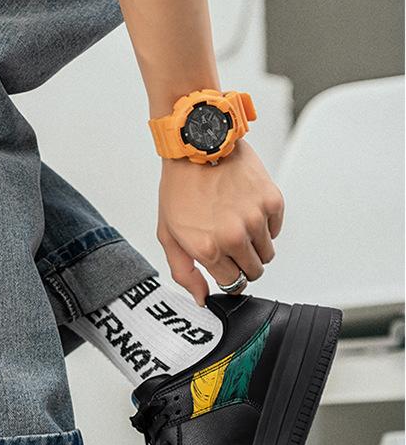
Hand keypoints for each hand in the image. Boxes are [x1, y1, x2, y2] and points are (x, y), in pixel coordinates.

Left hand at [157, 140, 283, 304]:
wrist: (196, 147)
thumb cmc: (179, 187)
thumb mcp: (169, 234)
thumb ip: (184, 272)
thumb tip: (202, 297)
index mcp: (208, 249)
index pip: (233, 283)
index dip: (230, 278)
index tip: (227, 270)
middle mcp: (234, 237)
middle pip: (254, 272)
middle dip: (243, 265)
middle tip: (231, 247)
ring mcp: (255, 219)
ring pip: (267, 253)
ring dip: (255, 246)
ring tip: (237, 226)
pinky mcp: (271, 201)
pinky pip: (276, 229)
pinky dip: (265, 226)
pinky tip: (247, 210)